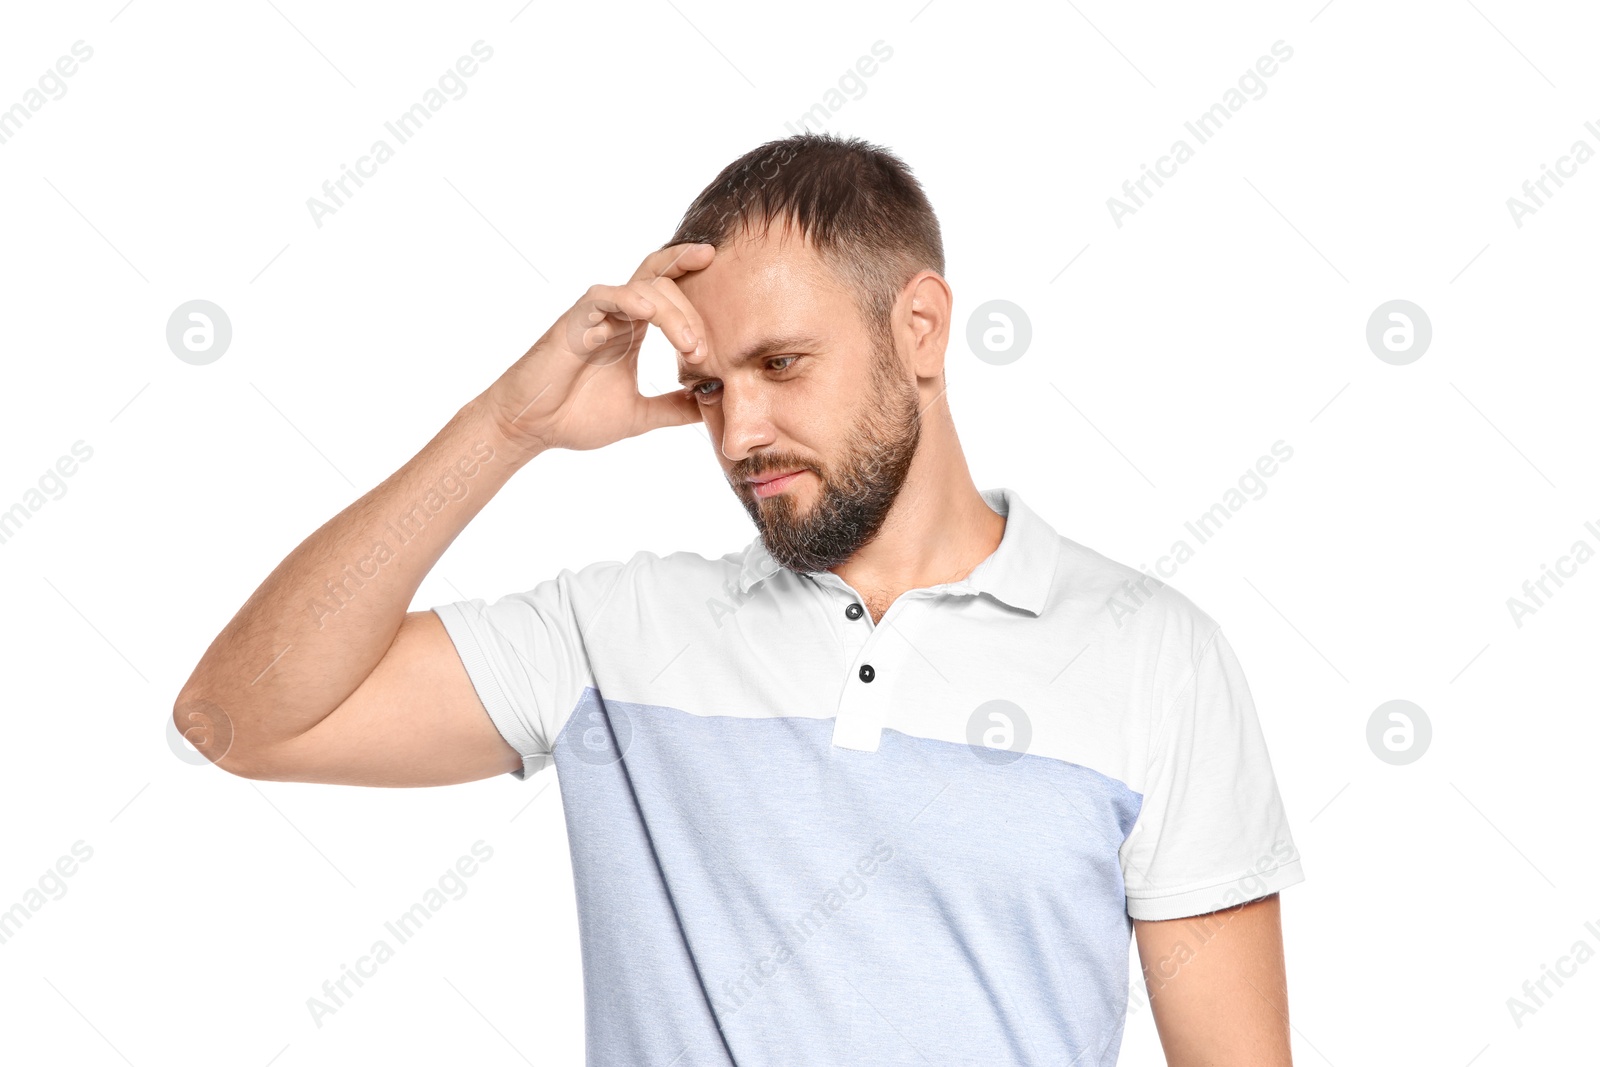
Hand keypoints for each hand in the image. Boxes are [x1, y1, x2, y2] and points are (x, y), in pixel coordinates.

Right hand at [480, 242, 714, 454]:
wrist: (531, 429)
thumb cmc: (574, 417)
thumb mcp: (639, 416)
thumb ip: (674, 408)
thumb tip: (711, 403)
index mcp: (631, 329)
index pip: (666, 287)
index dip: (690, 271)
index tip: (722, 276)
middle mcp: (615, 315)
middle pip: (664, 284)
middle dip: (693, 312)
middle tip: (704, 352)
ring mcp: (595, 315)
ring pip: (644, 288)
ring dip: (675, 314)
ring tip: (690, 348)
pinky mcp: (574, 321)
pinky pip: (606, 295)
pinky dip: (632, 300)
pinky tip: (651, 314)